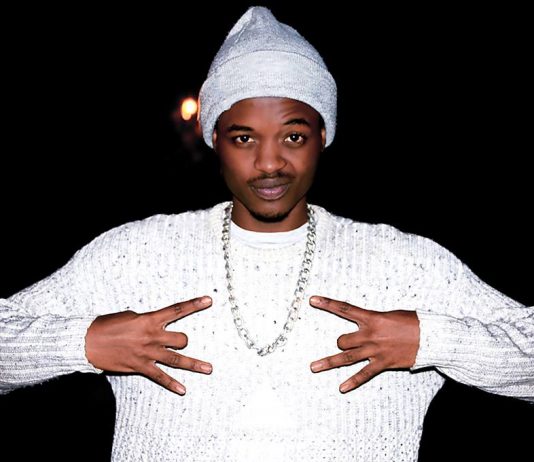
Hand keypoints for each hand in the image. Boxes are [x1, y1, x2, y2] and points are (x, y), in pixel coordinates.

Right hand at [85, 296, 212, 394]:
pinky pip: (160, 377)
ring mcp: (147, 353)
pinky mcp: (140, 366)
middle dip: (183, 341)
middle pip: (181, 339)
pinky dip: (172, 384)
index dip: (194, 304)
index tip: (208, 300)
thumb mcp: (130, 316)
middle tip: (180, 342)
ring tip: (208, 368)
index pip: (176, 310)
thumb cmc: (107, 325)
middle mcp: (152, 336)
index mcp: (150, 319)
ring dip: (194, 364)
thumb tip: (158, 325)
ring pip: (176, 359)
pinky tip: (183, 389)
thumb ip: (147, 320)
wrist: (88, 342)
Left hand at [309, 296, 419, 392]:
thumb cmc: (413, 323)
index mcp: (372, 318)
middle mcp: (370, 334)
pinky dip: (353, 382)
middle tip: (346, 344)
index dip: (327, 303)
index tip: (313, 300)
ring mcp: (375, 350)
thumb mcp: (390, 315)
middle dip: (341, 343)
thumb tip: (366, 324)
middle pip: (342, 340)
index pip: (344, 309)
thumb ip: (374, 320)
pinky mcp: (383, 363)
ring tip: (314, 367)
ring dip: (329, 362)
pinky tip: (342, 387)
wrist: (432, 337)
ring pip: (346, 357)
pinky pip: (364, 374)